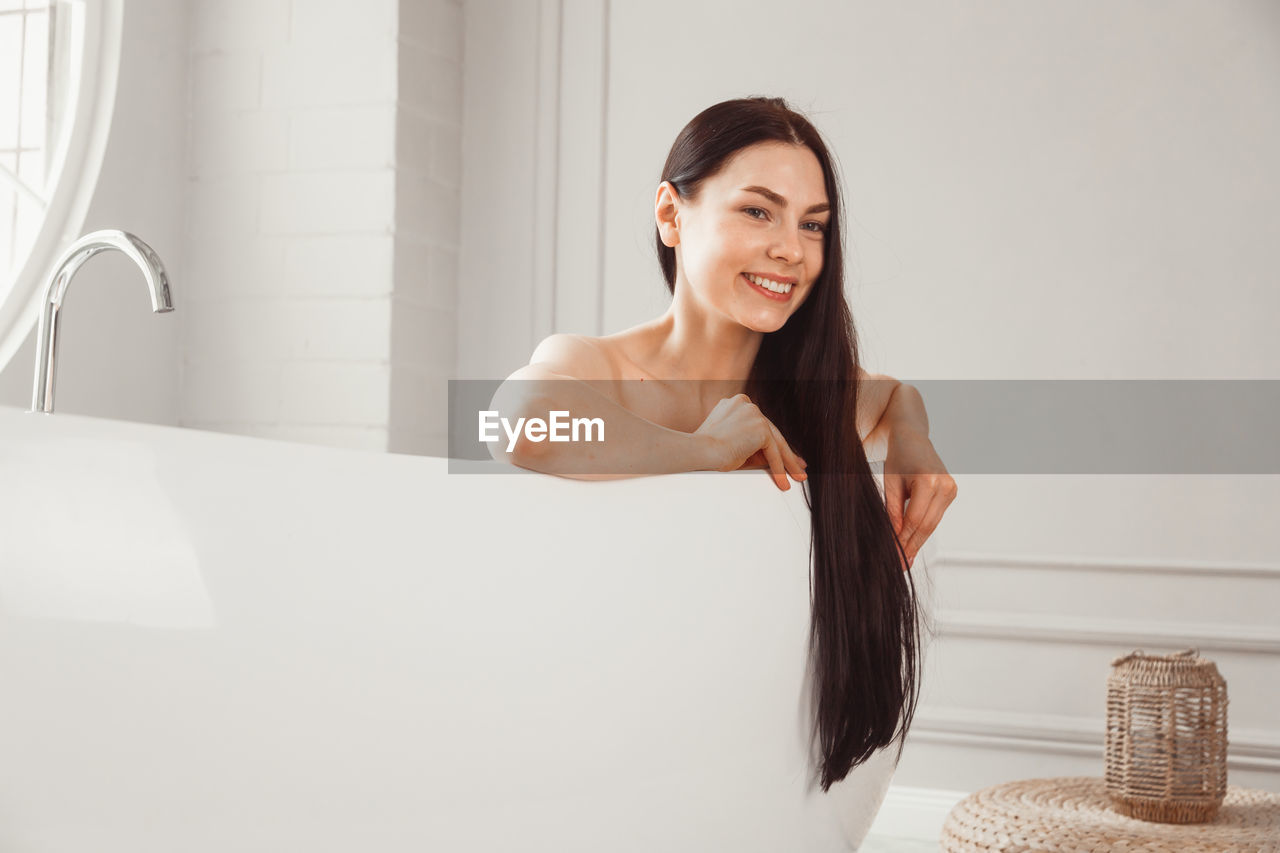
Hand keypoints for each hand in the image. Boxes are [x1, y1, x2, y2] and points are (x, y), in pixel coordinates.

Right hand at [694, 394, 807, 490]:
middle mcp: (745, 404)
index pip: (759, 425)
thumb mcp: (731, 446)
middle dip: (786, 452)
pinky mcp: (760, 426)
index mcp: (735, 405)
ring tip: (796, 477)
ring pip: (776, 441)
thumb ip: (750, 448)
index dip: (772, 442)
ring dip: (788, 462)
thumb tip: (773, 460)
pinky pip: (773, 451)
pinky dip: (779, 468)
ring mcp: (753, 413)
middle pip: (771, 432)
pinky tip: (783, 481)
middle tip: (798, 467)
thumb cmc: (706, 453)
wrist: (699, 451)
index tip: (782, 454)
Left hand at [882, 428, 956, 570]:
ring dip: (918, 541)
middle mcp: (945, 485)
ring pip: (933, 524)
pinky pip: (935, 517)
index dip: (903, 540)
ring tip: (905, 559)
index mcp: (928, 481)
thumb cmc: (898, 457)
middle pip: (927, 525)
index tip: (893, 556)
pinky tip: (912, 543)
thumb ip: (892, 512)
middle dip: (911, 546)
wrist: (913, 437)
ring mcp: (951, 489)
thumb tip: (893, 540)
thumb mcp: (890, 484)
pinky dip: (923, 530)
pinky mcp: (952, 492)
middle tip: (900, 565)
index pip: (915, 520)